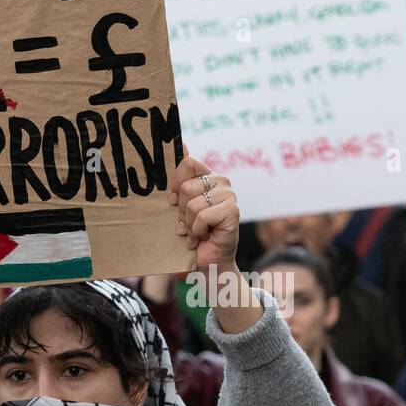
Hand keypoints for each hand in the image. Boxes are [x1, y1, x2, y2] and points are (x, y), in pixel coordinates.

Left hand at [169, 150, 261, 333]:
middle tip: (188, 222)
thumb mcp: (179, 204)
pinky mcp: (233, 211)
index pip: (187, 162)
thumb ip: (180, 177)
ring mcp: (229, 196)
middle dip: (180, 210)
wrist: (209, 261)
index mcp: (207, 176)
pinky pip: (202, 217)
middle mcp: (221, 181)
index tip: (172, 200)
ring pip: (192, 204)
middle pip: (185, 187)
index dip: (175, 182)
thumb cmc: (192, 232)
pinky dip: (197, 231)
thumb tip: (182, 144)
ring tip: (196, 231)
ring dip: (188, 223)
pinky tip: (204, 236)